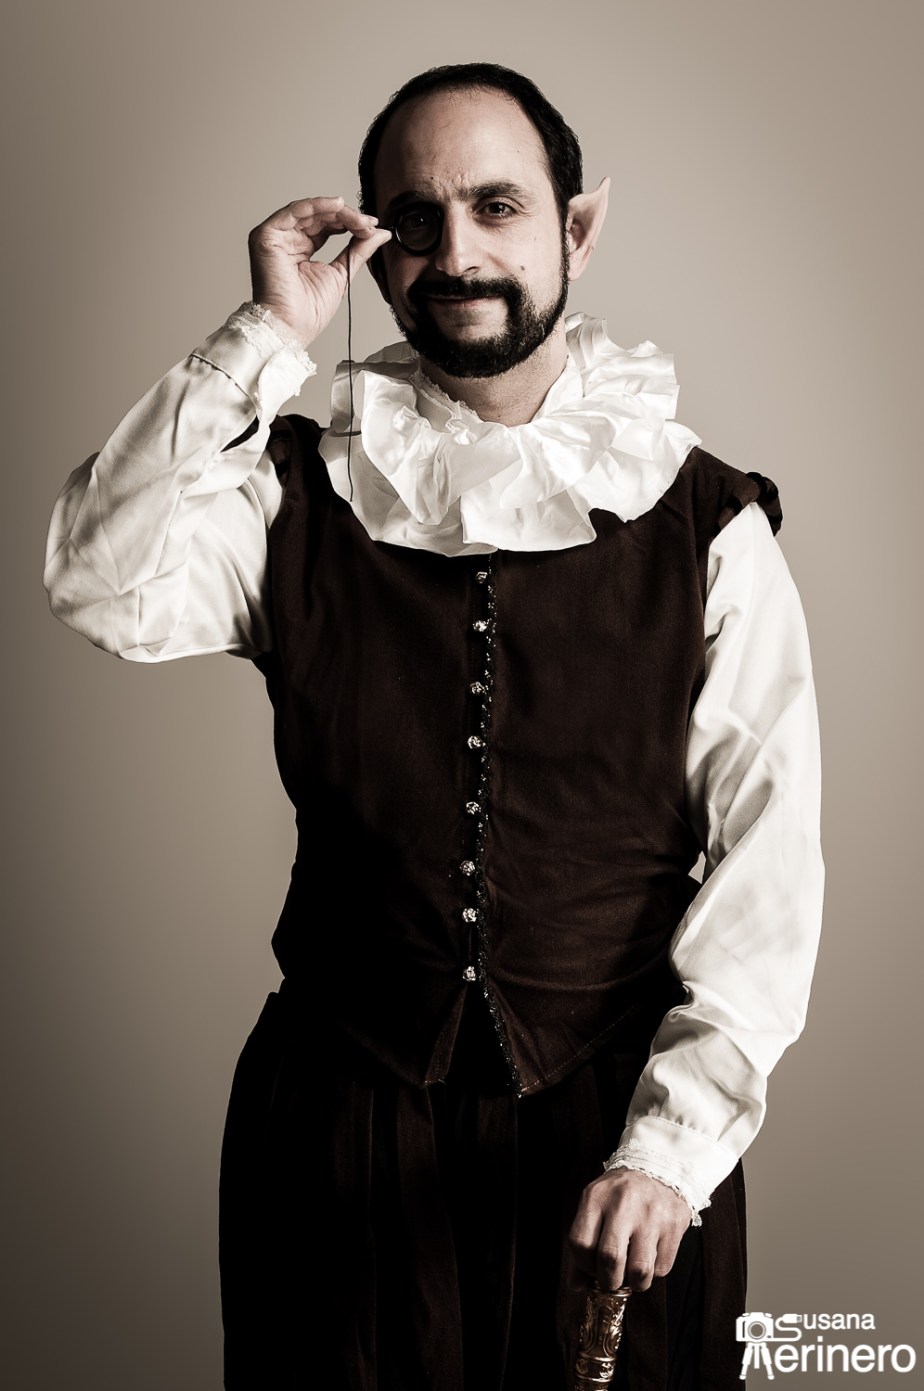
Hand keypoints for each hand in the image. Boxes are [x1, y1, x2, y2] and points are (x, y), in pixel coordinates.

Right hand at [247, 197, 391, 346]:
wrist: (292, 328)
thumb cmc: (309, 312)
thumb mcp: (343, 273)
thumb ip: (359, 249)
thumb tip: (380, 232)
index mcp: (301, 249)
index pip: (326, 226)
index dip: (350, 223)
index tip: (372, 226)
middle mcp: (287, 240)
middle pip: (319, 217)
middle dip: (347, 217)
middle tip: (368, 223)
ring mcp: (276, 237)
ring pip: (309, 211)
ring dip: (338, 212)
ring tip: (359, 220)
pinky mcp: (266, 235)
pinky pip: (294, 211)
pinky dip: (318, 205)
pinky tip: (338, 206)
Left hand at [568, 1169, 691, 1292]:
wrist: (658, 1169)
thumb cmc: (619, 1196)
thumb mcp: (595, 1207)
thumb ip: (582, 1245)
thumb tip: (575, 1286)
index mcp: (596, 1197)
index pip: (580, 1243)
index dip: (583, 1265)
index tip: (591, 1267)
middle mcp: (623, 1203)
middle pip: (610, 1259)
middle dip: (608, 1281)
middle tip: (611, 1279)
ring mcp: (651, 1214)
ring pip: (639, 1271)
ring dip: (634, 1283)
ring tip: (631, 1273)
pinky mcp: (673, 1225)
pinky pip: (662, 1268)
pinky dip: (653, 1272)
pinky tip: (649, 1257)